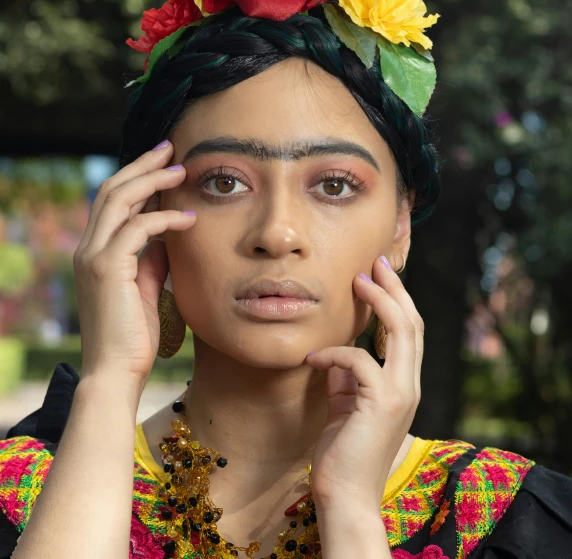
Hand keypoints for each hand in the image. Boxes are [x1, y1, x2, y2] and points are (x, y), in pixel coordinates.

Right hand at [73, 141, 196, 388]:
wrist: (116, 374)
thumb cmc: (134, 337)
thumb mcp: (146, 287)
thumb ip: (152, 258)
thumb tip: (169, 235)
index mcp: (95, 252)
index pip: (113, 201)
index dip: (137, 177)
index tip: (164, 163)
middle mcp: (88, 248)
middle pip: (112, 190)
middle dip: (142, 166)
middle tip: (171, 149)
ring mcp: (93, 257)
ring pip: (119, 200)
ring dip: (152, 181)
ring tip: (182, 170)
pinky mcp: (107, 269)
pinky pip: (137, 228)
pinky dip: (164, 218)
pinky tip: (189, 217)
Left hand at [305, 256, 422, 510]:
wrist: (344, 496)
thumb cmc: (342, 452)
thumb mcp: (345, 404)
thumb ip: (347, 377)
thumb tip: (336, 353)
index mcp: (403, 384)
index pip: (408, 332)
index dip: (397, 300)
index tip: (378, 275)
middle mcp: (409, 385)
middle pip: (412, 323)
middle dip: (395, 289)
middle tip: (374, 263)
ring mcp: (400, 394)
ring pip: (401, 332)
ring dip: (379, 302)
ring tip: (357, 282)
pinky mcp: (381, 403)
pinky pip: (358, 361)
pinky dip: (334, 354)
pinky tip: (313, 359)